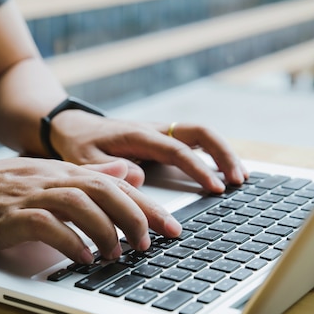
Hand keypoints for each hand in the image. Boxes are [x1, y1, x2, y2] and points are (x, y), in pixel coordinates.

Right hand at [0, 158, 180, 263]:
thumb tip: (129, 175)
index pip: (116, 184)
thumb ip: (88, 175)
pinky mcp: (11, 214)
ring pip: (80, 204)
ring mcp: (31, 195)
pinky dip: (69, 241)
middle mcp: (52, 178)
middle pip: (105, 190)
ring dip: (105, 229)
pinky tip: (83, 256)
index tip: (173, 227)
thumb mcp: (45, 176)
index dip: (148, 205)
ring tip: (117, 253)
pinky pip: (47, 225)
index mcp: (62, 171)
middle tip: (149, 243)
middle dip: (135, 216)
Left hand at [50, 111, 248, 191]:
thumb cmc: (79, 144)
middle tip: (238, 179)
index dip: (198, 168)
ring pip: (200, 134)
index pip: (176, 149)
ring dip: (222, 152)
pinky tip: (223, 170)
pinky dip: (212, 153)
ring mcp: (160, 131)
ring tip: (240, 177)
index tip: (215, 187)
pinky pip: (193, 141)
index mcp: (138, 135)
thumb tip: (139, 176)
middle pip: (199, 132)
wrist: (73, 127)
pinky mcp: (161, 137)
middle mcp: (154, 129)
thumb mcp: (84, 159)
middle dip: (222, 154)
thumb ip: (107, 170)